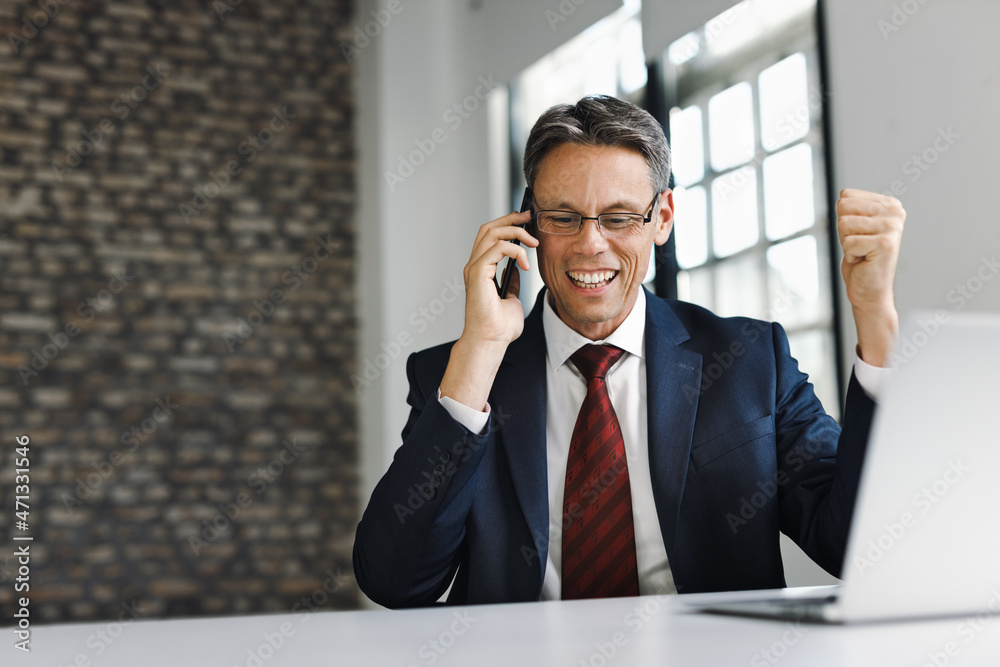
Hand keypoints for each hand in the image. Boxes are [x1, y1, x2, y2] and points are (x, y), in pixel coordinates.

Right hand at [440, 210, 537, 409]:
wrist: (491, 341)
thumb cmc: (499, 327)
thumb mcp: (512, 299)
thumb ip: (512, 283)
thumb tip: (517, 272)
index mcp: (481, 270)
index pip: (491, 236)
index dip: (508, 224)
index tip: (527, 222)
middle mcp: (475, 266)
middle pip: (489, 228)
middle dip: (511, 218)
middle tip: (529, 217)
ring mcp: (474, 268)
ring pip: (492, 233)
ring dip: (516, 232)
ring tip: (533, 241)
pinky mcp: (478, 273)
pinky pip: (497, 248)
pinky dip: (515, 251)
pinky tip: (525, 263)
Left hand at [836, 188, 904, 366]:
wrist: (869, 291)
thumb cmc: (860, 258)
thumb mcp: (853, 226)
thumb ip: (850, 208)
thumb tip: (842, 196)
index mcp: (890, 204)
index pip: (846, 196)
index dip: (843, 219)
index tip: (858, 234)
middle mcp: (895, 212)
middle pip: (844, 208)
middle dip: (843, 231)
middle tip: (858, 245)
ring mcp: (893, 227)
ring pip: (844, 224)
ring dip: (846, 243)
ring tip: (862, 252)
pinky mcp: (886, 243)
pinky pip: (847, 242)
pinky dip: (850, 255)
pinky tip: (864, 261)